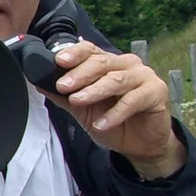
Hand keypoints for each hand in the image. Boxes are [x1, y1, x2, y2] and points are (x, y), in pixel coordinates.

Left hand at [49, 42, 185, 176]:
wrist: (141, 145)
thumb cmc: (113, 121)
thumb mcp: (83, 110)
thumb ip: (64, 96)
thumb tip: (39, 82)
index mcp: (109, 63)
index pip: (90, 51)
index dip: (75, 54)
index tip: (58, 61)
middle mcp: (127, 64)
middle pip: (102, 63)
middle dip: (80, 74)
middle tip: (63, 86)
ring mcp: (144, 76)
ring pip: (116, 79)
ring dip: (95, 91)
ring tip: (77, 101)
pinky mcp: (157, 92)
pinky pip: (133, 100)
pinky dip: (115, 113)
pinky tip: (101, 123)